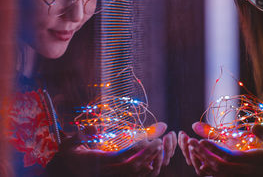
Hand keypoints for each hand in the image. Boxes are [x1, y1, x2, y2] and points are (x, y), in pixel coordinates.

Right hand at [47, 122, 175, 176]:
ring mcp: (110, 176)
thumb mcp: (69, 144)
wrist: (66, 169)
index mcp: (97, 162)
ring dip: (148, 161)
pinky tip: (153, 161)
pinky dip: (144, 170)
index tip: (147, 139)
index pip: (120, 157)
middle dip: (147, 154)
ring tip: (159, 148)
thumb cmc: (69, 154)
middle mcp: (106, 172)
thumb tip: (91, 127)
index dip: (135, 149)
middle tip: (159, 142)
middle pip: (131, 166)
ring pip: (133, 173)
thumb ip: (80, 135)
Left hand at [180, 122, 262, 176]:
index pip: (229, 157)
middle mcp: (246, 171)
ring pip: (218, 173)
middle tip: (190, 142)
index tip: (200, 140)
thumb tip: (255, 126)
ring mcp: (243, 176)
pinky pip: (222, 176)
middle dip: (203, 155)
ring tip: (192, 148)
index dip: (213, 149)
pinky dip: (210, 169)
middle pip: (219, 166)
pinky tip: (201, 161)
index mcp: (254, 162)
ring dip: (204, 161)